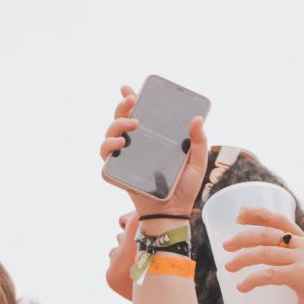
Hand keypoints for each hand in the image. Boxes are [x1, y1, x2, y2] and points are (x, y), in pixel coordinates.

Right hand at [100, 87, 211, 217]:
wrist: (174, 213)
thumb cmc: (184, 189)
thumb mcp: (196, 162)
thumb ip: (198, 142)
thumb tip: (197, 119)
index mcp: (151, 141)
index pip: (136, 116)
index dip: (129, 101)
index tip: (129, 89)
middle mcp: (135, 148)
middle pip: (119, 122)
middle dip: (122, 108)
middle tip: (133, 102)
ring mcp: (126, 161)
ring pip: (109, 138)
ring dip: (116, 126)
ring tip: (132, 125)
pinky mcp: (119, 176)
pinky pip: (106, 162)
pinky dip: (108, 151)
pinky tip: (120, 146)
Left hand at [219, 209, 303, 303]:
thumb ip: (288, 267)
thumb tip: (263, 275)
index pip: (279, 219)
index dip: (258, 213)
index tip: (239, 215)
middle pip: (266, 233)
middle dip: (242, 237)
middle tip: (226, 246)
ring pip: (265, 252)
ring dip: (242, 258)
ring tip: (228, 267)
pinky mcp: (303, 276)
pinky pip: (271, 274)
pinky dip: (253, 280)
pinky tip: (242, 287)